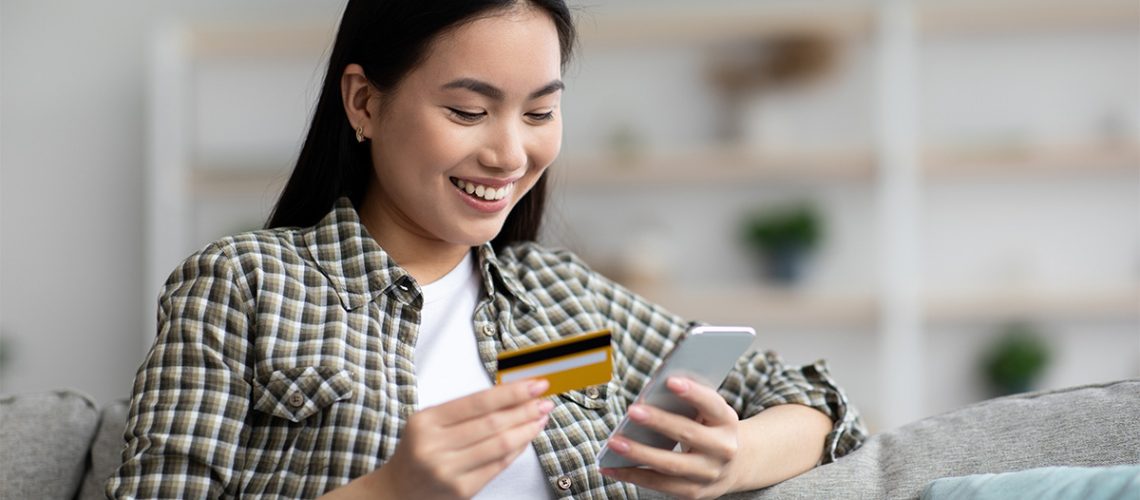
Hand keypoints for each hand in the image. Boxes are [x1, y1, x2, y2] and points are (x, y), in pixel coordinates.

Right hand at [367, 379, 553, 498]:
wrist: (395, 492)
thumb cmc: (418, 451)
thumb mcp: (429, 422)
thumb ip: (465, 410)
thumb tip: (511, 393)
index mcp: (426, 422)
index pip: (478, 402)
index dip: (511, 392)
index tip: (535, 383)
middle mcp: (435, 446)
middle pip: (493, 423)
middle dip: (525, 408)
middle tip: (545, 399)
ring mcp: (448, 471)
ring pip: (500, 444)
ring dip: (527, 428)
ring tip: (542, 416)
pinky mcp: (462, 490)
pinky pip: (499, 465)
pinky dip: (518, 449)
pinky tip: (527, 437)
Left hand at [600, 377, 742, 499]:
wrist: (735, 465)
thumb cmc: (709, 427)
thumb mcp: (708, 411)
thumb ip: (686, 401)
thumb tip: (649, 394)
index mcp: (727, 421)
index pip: (712, 405)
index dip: (693, 393)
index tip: (671, 381)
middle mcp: (723, 449)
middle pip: (688, 434)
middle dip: (659, 422)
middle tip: (632, 411)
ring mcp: (709, 474)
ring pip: (671, 464)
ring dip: (639, 454)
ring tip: (614, 443)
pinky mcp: (693, 492)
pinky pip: (660, 485)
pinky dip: (633, 475)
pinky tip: (612, 467)